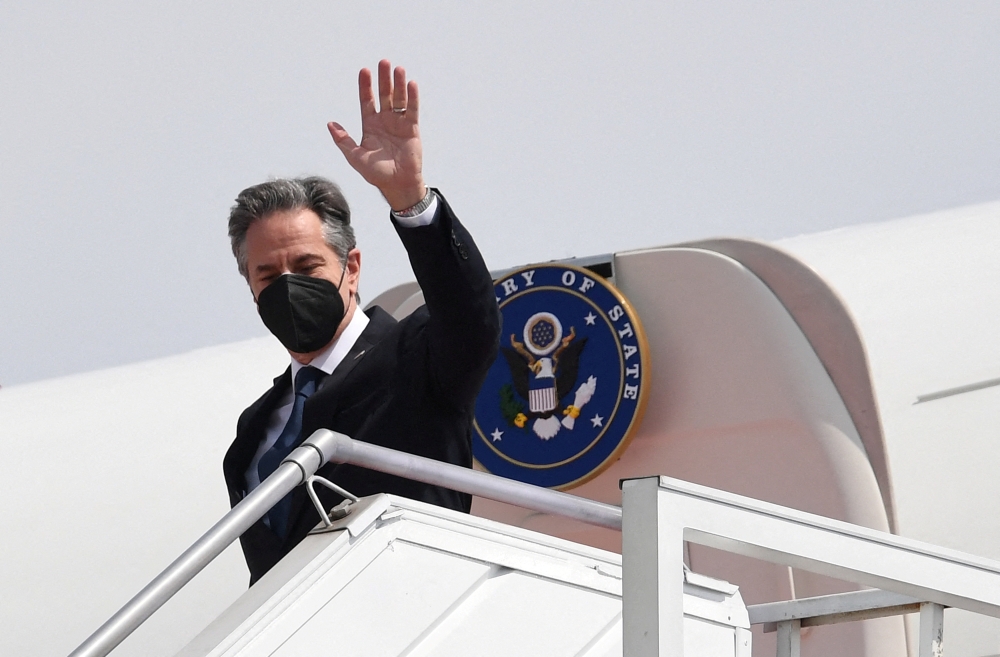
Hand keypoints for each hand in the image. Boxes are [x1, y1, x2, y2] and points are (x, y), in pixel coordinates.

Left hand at [328, 60, 426, 211]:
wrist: (398, 184)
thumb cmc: (376, 173)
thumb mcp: (356, 157)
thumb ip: (344, 140)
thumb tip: (330, 124)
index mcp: (370, 125)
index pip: (367, 100)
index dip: (365, 86)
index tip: (364, 70)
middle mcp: (385, 120)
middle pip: (384, 94)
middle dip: (383, 79)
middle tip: (383, 62)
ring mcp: (399, 123)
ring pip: (399, 98)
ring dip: (398, 84)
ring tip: (398, 69)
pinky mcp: (412, 128)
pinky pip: (412, 109)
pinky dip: (412, 97)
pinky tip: (411, 84)